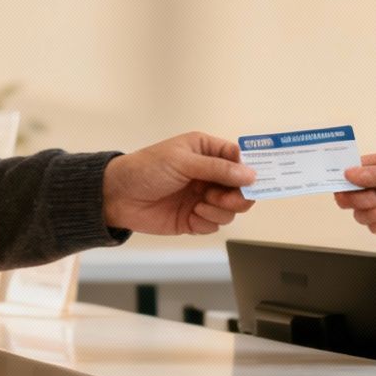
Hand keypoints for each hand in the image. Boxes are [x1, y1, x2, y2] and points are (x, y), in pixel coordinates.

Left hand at [102, 132, 255, 235]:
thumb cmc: (146, 169)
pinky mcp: (195, 218)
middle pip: (242, 188)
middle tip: (225, 198)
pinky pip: (215, 224)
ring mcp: (202, 197)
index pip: (239, 159)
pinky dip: (207, 221)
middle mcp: (208, 174)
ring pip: (231, 209)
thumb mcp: (183, 161)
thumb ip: (218, 168)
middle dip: (238, 195)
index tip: (257, 179)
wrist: (118, 196)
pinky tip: (192, 215)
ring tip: (200, 205)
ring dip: (220, 209)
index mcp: (206, 151)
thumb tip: (250, 174)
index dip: (250, 169)